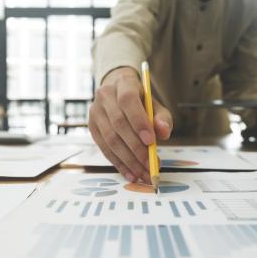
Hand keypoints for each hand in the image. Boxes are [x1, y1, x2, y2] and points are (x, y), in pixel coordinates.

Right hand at [89, 67, 172, 182]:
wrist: (118, 94)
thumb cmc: (141, 102)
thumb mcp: (155, 106)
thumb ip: (162, 118)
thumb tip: (164, 132)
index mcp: (123, 83)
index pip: (128, 101)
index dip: (139, 121)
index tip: (151, 141)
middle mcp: (105, 95)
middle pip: (118, 124)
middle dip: (136, 148)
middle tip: (150, 164)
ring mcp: (95, 112)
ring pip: (110, 139)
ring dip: (128, 160)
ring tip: (143, 174)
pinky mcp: (92, 128)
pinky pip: (105, 149)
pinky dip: (119, 164)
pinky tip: (131, 174)